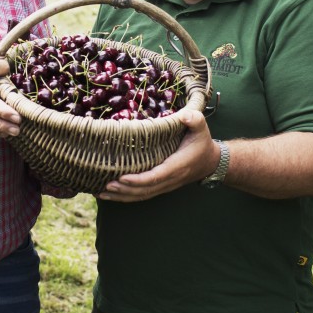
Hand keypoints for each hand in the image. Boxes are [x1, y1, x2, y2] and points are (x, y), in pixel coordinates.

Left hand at [97, 109, 219, 201]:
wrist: (210, 162)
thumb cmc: (202, 142)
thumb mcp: (201, 128)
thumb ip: (194, 120)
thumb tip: (184, 116)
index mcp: (176, 166)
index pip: (155, 177)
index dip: (138, 180)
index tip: (121, 178)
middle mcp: (170, 179)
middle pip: (145, 190)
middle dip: (124, 190)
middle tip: (105, 186)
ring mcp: (165, 185)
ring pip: (142, 195)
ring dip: (122, 196)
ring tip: (102, 193)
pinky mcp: (161, 186)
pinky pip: (143, 194)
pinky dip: (126, 196)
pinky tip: (111, 194)